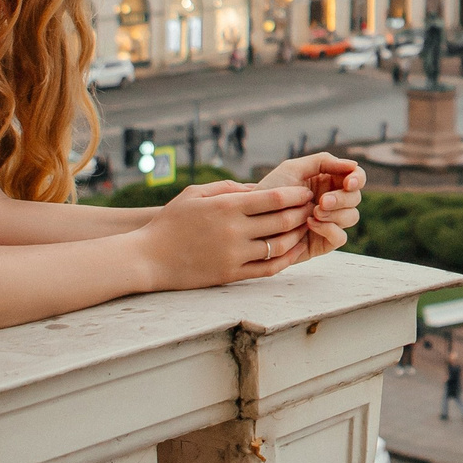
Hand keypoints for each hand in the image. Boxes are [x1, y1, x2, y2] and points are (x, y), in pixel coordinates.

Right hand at [137, 178, 317, 290]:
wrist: (148, 258)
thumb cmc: (170, 222)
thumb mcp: (195, 194)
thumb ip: (228, 187)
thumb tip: (258, 187)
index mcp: (226, 207)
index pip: (275, 198)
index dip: (296, 194)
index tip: (305, 192)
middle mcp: (234, 231)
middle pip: (284, 221)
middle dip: (304, 212)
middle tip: (313, 208)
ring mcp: (235, 255)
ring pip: (280, 246)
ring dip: (299, 236)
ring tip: (306, 228)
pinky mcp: (232, 275)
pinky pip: (268, 269)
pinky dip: (287, 259)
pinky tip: (294, 251)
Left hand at [262, 153, 364, 254]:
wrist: (252, 219)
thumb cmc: (269, 191)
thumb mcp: (293, 169)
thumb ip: (323, 161)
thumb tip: (353, 165)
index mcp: (328, 181)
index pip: (356, 177)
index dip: (357, 178)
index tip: (349, 182)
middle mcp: (332, 201)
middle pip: (355, 198)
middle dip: (341, 198)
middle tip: (322, 202)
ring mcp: (329, 222)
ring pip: (352, 216)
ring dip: (336, 213)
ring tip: (313, 213)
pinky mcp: (324, 241)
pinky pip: (340, 237)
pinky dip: (329, 229)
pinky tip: (311, 224)